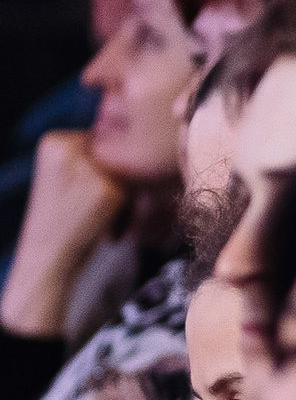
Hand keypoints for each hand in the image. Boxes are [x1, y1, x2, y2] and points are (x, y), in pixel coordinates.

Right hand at [1, 132, 127, 335]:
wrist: (49, 258)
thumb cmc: (61, 219)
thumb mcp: (66, 175)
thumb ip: (92, 154)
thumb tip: (141, 143)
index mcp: (54, 141)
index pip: (101, 143)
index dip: (102, 172)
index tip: (85, 198)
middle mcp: (69, 148)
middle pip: (120, 157)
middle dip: (118, 186)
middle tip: (96, 212)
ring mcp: (90, 168)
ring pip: (131, 175)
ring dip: (128, 200)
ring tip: (106, 223)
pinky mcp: (110, 190)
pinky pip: (137, 194)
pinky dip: (131, 214)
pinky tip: (112, 232)